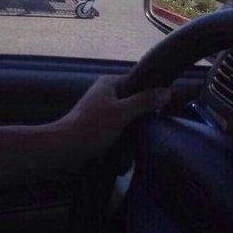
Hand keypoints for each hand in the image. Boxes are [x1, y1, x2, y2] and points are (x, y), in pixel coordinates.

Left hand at [54, 75, 171, 165]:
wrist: (65, 148)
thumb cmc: (92, 126)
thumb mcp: (121, 113)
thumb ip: (144, 101)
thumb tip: (167, 91)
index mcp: (109, 83)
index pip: (138, 81)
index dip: (151, 93)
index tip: (166, 106)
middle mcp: (106, 93)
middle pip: (134, 101)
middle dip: (143, 116)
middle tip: (154, 126)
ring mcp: (103, 109)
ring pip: (128, 117)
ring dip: (134, 131)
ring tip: (140, 141)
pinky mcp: (100, 126)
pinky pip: (120, 129)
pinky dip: (125, 138)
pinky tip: (130, 151)